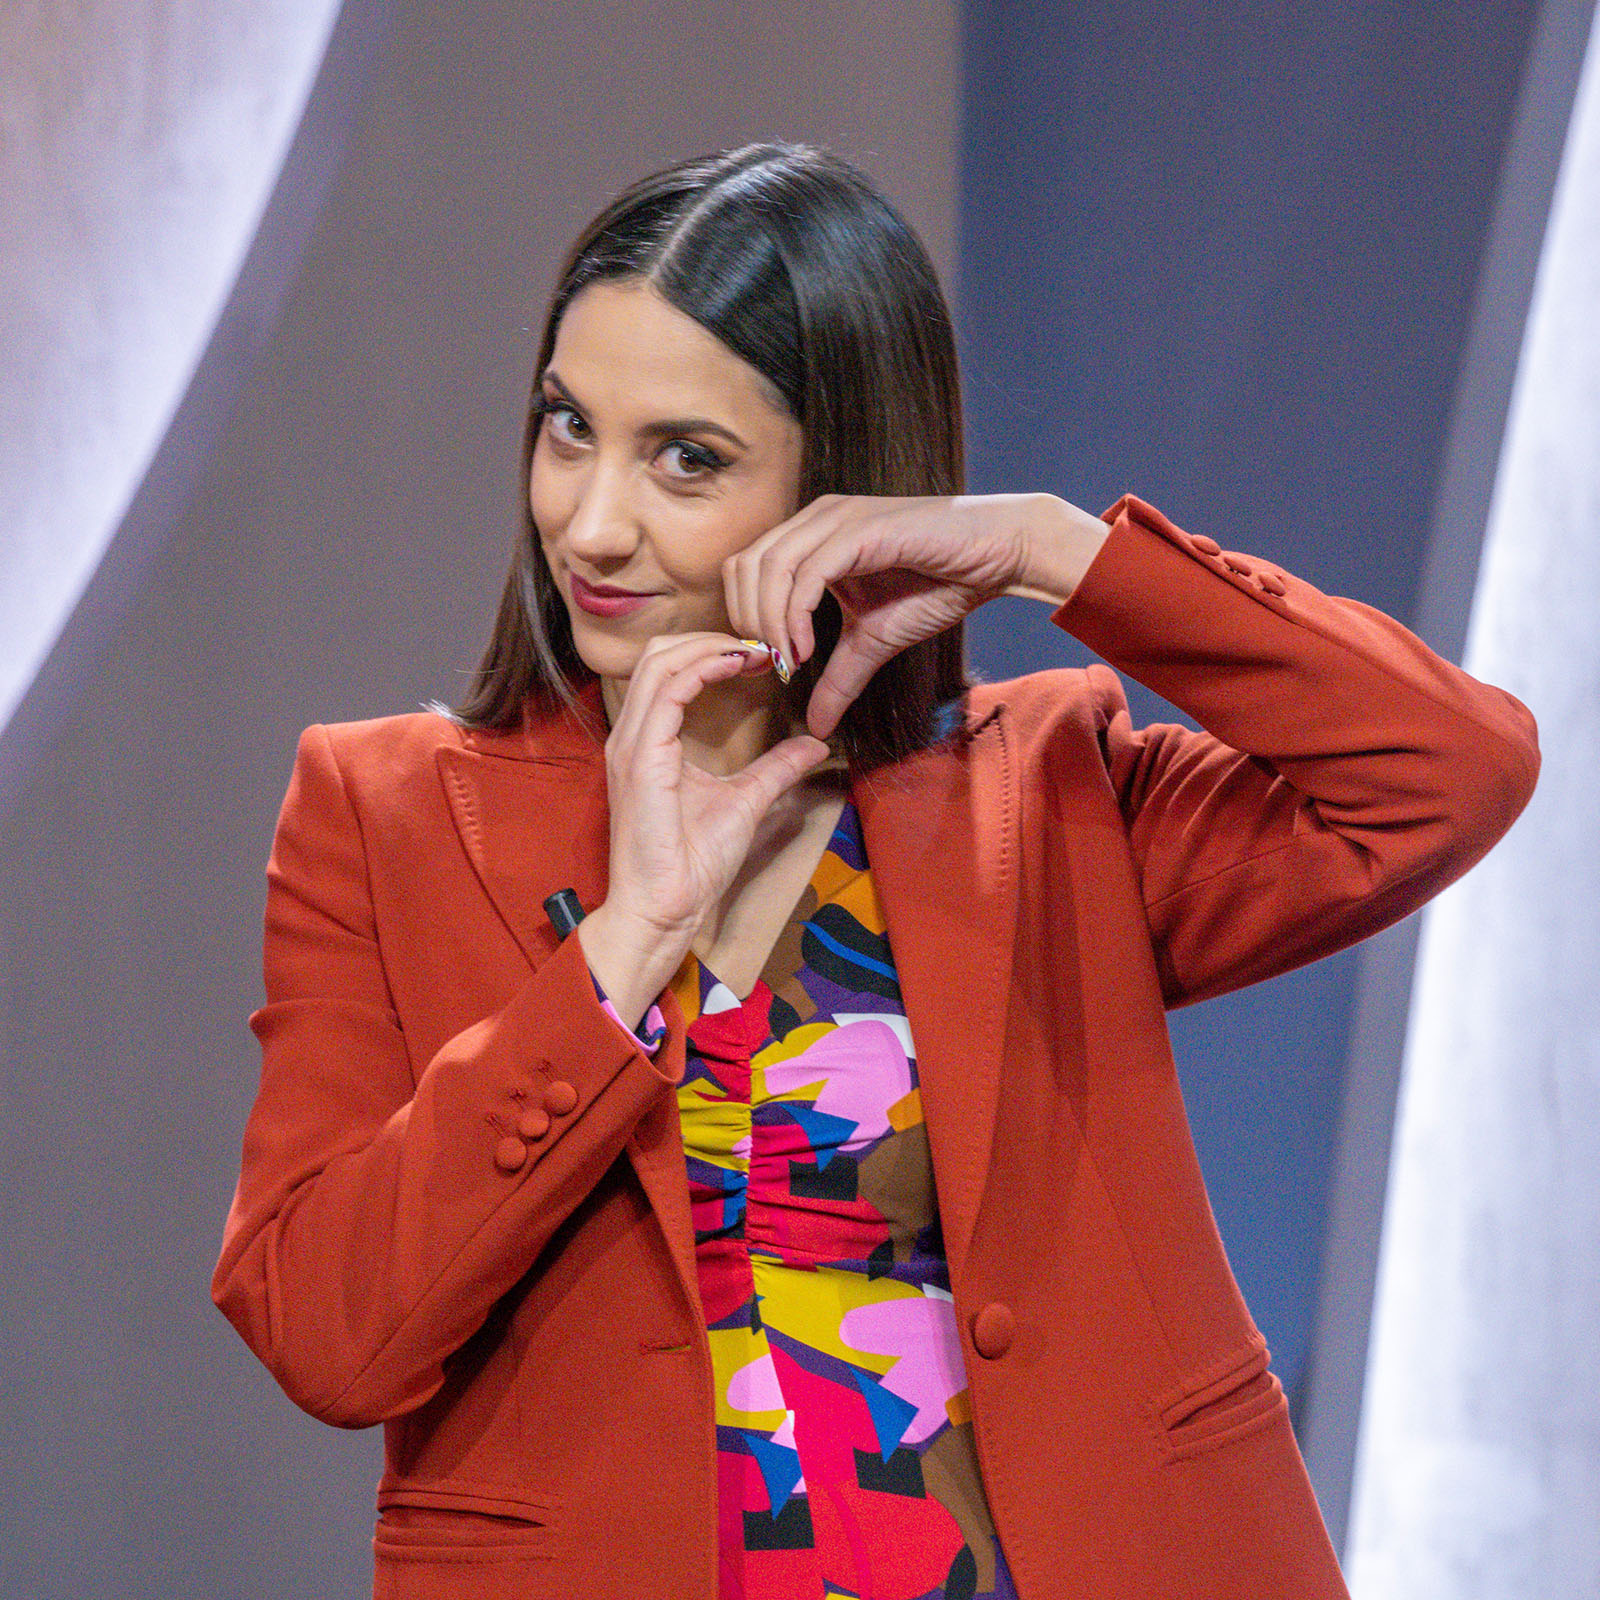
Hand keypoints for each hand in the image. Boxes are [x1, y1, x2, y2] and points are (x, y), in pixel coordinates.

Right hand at [579, 632, 831, 1022]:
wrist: (666, 907)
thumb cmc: (692, 863)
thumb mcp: (746, 802)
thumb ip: (775, 769)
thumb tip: (814, 746)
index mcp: (648, 740)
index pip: (670, 668)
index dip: (713, 649)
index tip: (761, 654)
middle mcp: (632, 734)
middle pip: (659, 652)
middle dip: (710, 636)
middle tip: (761, 644)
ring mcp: (632, 743)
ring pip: (660, 660)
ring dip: (710, 645)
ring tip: (755, 650)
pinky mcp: (640, 756)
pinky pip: (668, 689)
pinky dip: (704, 667)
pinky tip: (739, 666)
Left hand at [722, 491, 1106, 738]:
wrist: (996, 555)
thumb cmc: (940, 584)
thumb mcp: (874, 641)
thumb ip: (839, 678)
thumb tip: (816, 727)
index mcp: (810, 536)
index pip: (744, 570)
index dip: (743, 619)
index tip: (770, 666)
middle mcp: (816, 519)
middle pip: (743, 565)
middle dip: (747, 622)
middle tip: (774, 666)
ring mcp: (836, 519)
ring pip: (768, 567)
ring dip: (769, 622)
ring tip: (791, 662)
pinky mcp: (861, 529)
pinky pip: (807, 573)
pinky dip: (796, 615)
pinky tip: (809, 648)